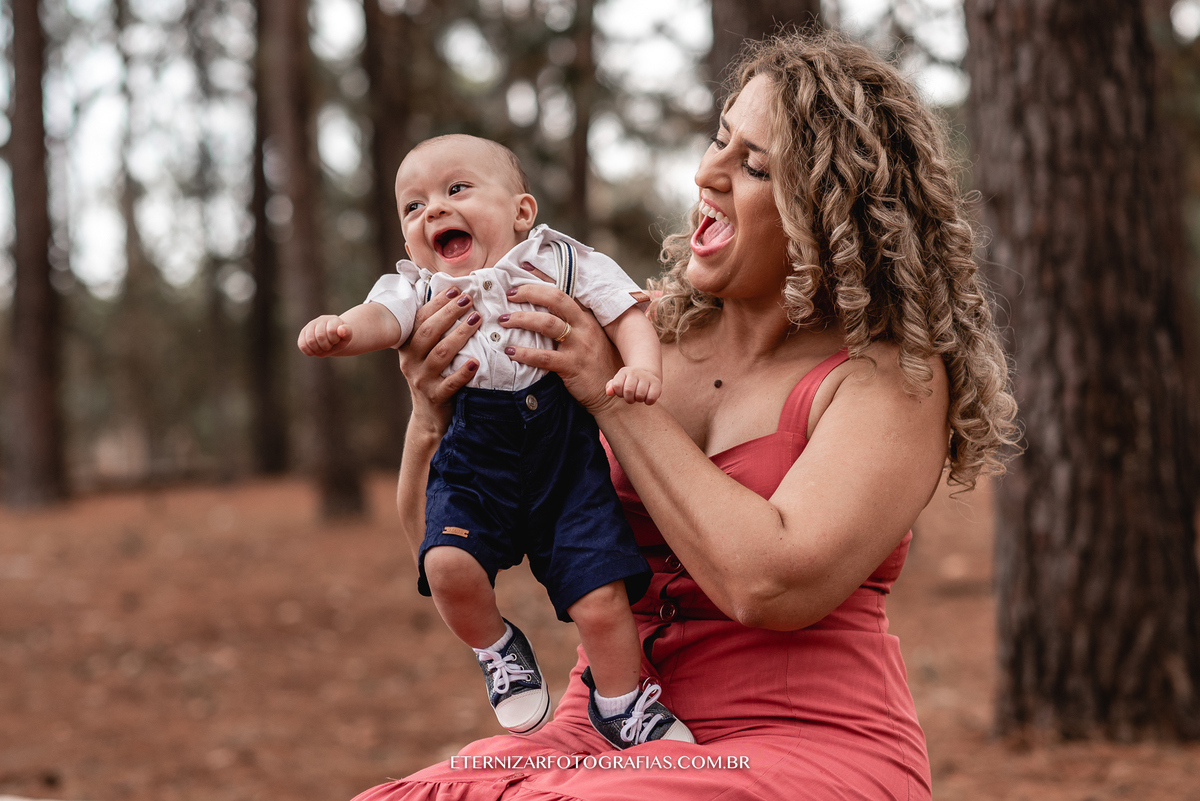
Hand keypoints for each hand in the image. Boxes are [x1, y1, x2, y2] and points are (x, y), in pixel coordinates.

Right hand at [298, 315, 352, 355]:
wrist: (332, 340)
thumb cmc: (340, 339)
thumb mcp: (347, 337)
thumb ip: (347, 333)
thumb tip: (341, 329)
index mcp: (333, 319)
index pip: (331, 331)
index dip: (334, 340)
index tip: (336, 340)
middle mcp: (320, 320)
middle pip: (320, 336)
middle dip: (326, 346)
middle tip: (329, 346)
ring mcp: (310, 326)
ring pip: (310, 341)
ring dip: (318, 349)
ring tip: (322, 348)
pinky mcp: (303, 333)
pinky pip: (302, 345)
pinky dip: (309, 352)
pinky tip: (315, 350)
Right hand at [398, 287, 482, 434]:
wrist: (429, 416)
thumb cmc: (433, 377)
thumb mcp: (426, 354)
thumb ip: (434, 331)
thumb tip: (455, 298)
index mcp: (407, 347)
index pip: (420, 319)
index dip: (438, 303)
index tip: (456, 289)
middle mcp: (410, 362)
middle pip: (429, 333)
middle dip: (449, 313)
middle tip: (469, 300)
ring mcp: (421, 380)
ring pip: (441, 354)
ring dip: (459, 335)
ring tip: (476, 320)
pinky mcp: (435, 397)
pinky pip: (450, 383)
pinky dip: (463, 372)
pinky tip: (475, 362)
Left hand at [498, 283, 621, 414]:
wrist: (614, 394)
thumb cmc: (598, 366)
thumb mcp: (590, 339)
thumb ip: (572, 325)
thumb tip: (543, 313)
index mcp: (587, 317)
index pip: (563, 289)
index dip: (542, 277)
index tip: (522, 267)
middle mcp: (585, 327)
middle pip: (555, 299)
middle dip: (529, 292)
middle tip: (509, 294)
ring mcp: (580, 345)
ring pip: (547, 324)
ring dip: (522, 319)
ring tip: (504, 321)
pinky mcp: (573, 366)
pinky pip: (544, 356)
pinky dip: (524, 353)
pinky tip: (510, 351)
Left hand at [606, 366, 661, 404]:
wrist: (647, 374)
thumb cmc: (629, 382)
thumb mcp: (619, 382)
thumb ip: (611, 387)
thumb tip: (609, 393)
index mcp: (624, 372)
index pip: (617, 386)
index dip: (619, 393)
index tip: (623, 393)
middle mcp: (635, 372)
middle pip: (628, 391)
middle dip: (629, 399)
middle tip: (632, 397)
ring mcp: (647, 377)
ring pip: (640, 395)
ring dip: (639, 400)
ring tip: (639, 396)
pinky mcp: (657, 383)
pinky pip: (651, 397)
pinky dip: (648, 401)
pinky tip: (647, 398)